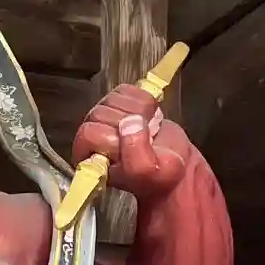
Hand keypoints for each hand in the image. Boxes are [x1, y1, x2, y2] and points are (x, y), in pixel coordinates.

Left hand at [73, 83, 188, 202]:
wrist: (175, 163)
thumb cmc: (159, 174)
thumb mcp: (148, 171)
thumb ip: (135, 153)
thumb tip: (130, 122)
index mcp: (91, 159)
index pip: (88, 133)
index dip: (111, 135)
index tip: (130, 144)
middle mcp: (93, 138)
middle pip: (100, 113)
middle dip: (128, 121)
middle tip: (146, 136)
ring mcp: (106, 119)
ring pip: (113, 98)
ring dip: (138, 110)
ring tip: (149, 127)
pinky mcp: (120, 104)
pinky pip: (125, 90)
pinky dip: (143, 98)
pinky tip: (150, 115)